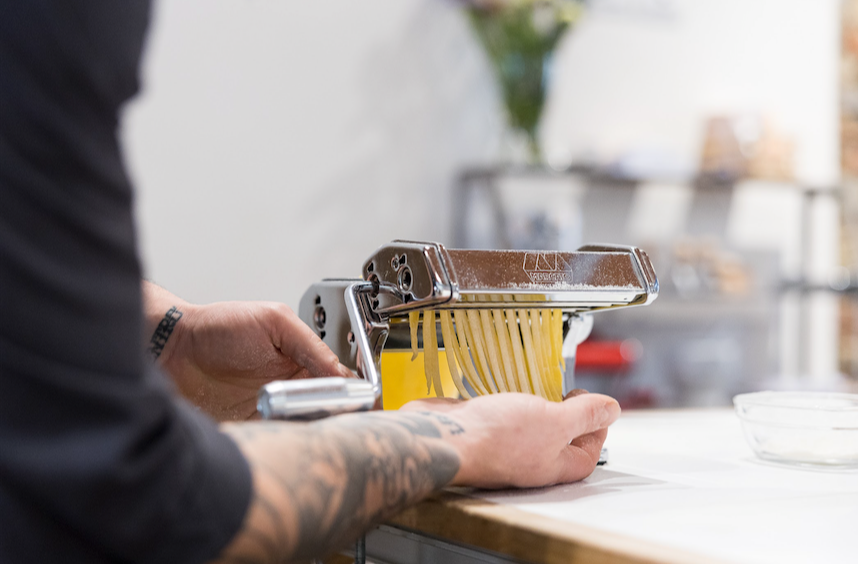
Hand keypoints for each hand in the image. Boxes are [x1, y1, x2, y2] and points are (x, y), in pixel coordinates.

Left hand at [143, 282, 352, 420]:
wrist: (171, 350)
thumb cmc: (216, 326)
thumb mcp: (272, 320)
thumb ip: (308, 343)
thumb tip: (338, 370)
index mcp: (301, 356)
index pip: (338, 377)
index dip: (354, 391)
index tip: (364, 402)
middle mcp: (290, 383)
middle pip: (327, 405)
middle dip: (339, 414)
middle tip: (345, 420)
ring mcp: (272, 406)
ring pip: (306, 424)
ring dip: (314, 428)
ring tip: (320, 428)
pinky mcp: (252, 426)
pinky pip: (279, 437)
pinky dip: (288, 439)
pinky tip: (293, 437)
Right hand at [400, 391, 618, 488]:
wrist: (441, 437)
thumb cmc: (495, 438)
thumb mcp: (555, 422)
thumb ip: (584, 414)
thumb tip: (613, 410)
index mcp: (552, 464)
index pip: (588, 452)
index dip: (598, 427)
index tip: (597, 405)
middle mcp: (528, 458)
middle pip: (558, 438)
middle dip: (568, 413)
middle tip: (569, 392)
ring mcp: (504, 444)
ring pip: (529, 424)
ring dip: (536, 402)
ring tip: (541, 385)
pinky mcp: (482, 428)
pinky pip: (502, 414)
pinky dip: (508, 397)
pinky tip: (508, 385)